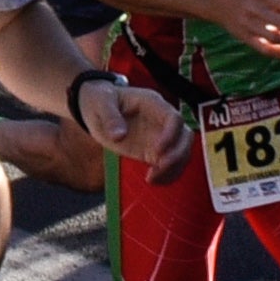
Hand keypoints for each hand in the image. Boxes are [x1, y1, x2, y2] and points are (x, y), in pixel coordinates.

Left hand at [76, 79, 194, 184]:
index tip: (157, 151)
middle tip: (160, 167)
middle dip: (178, 155)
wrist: (94, 107)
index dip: (171, 135)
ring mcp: (160, 135)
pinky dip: (167, 174)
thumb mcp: (100, 103)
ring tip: (152, 179)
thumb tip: (119, 136)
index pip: (174, 118)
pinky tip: (153, 181)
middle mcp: (161, 119)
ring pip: (181, 153)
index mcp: (151, 103)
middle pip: (185, 137)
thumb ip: (109, 117)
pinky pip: (170, 164)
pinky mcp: (154, 150)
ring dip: (173, 168)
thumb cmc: (99, 99)